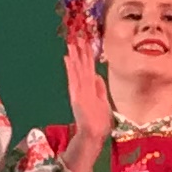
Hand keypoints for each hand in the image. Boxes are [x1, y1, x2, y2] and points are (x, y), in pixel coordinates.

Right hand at [62, 32, 114, 158]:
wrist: (93, 135)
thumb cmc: (99, 122)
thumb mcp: (102, 102)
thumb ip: (100, 89)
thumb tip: (98, 75)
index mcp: (87, 90)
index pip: (85, 70)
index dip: (84, 57)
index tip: (83, 45)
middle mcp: (81, 88)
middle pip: (80, 67)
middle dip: (79, 52)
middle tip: (75, 37)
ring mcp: (79, 91)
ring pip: (77, 69)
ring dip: (74, 56)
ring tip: (71, 43)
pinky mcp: (78, 95)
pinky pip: (75, 78)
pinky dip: (71, 68)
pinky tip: (68, 58)